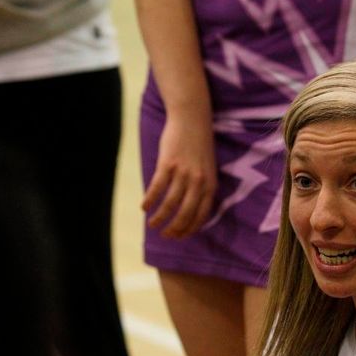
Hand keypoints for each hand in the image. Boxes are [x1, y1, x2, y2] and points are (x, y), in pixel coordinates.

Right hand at [142, 114, 216, 237]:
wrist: (192, 118)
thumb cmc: (199, 144)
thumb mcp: (208, 168)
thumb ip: (202, 187)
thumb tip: (190, 209)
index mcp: (210, 184)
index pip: (201, 215)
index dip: (189, 229)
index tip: (179, 236)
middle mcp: (198, 181)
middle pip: (185, 213)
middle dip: (174, 228)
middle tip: (164, 235)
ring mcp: (183, 173)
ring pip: (170, 204)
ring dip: (159, 217)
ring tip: (151, 224)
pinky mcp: (168, 164)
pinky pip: (157, 188)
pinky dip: (150, 200)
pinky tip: (144, 207)